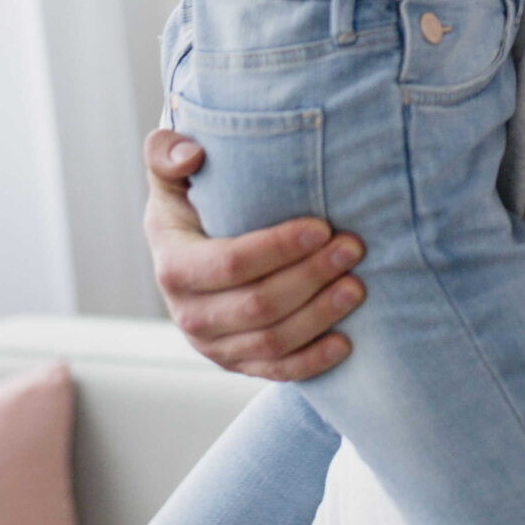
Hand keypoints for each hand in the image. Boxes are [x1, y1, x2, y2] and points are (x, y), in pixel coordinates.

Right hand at [142, 128, 364, 381]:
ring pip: (272, 342)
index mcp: (173, 264)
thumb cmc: (192, 201)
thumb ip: (167, 152)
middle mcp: (188, 313)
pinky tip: (346, 343)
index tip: (322, 227)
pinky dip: (312, 362)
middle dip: (311, 277)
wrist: (190, 248)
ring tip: (358, 287)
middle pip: (258, 306)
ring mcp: (212, 345)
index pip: (230, 264)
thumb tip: (192, 154)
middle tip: (353, 249)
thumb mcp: (171, 172)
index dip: (278, 248)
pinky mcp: (236, 363)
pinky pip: (275, 372)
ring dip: (320, 316)